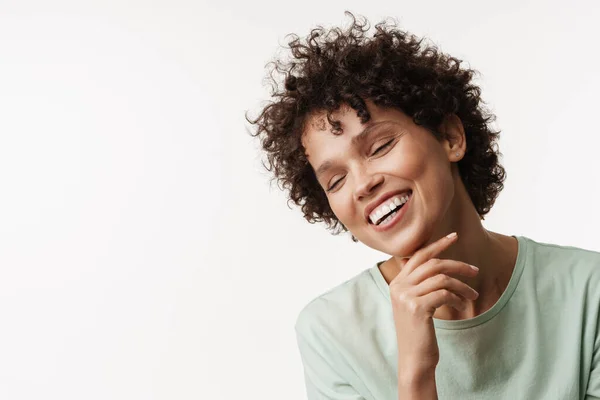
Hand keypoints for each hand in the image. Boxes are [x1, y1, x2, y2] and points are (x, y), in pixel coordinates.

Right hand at [389, 232, 479, 378]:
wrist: (414, 359)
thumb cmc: (419, 332)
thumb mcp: (415, 304)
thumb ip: (419, 285)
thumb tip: (437, 266)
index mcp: (396, 283)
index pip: (418, 256)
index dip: (437, 245)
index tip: (454, 237)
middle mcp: (398, 287)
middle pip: (432, 263)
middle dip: (457, 264)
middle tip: (475, 271)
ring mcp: (406, 297)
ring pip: (441, 278)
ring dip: (462, 285)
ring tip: (473, 295)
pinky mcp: (418, 307)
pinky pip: (444, 293)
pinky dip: (457, 298)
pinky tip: (461, 306)